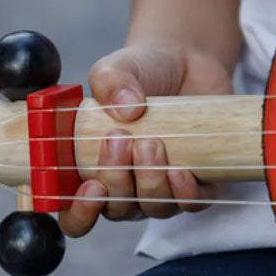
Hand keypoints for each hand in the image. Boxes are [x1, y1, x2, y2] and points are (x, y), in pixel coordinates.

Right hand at [58, 42, 232, 237]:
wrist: (186, 61)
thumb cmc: (142, 72)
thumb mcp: (114, 69)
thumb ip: (108, 82)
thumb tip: (126, 108)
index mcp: (93, 169)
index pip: (77, 215)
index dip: (80, 214)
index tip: (90, 188)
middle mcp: (127, 186)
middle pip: (118, 209)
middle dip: (117, 178)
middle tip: (121, 139)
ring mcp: (162, 187)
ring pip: (155, 207)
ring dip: (150, 181)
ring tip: (151, 143)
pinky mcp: (198, 181)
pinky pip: (192, 203)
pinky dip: (184, 192)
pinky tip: (179, 169)